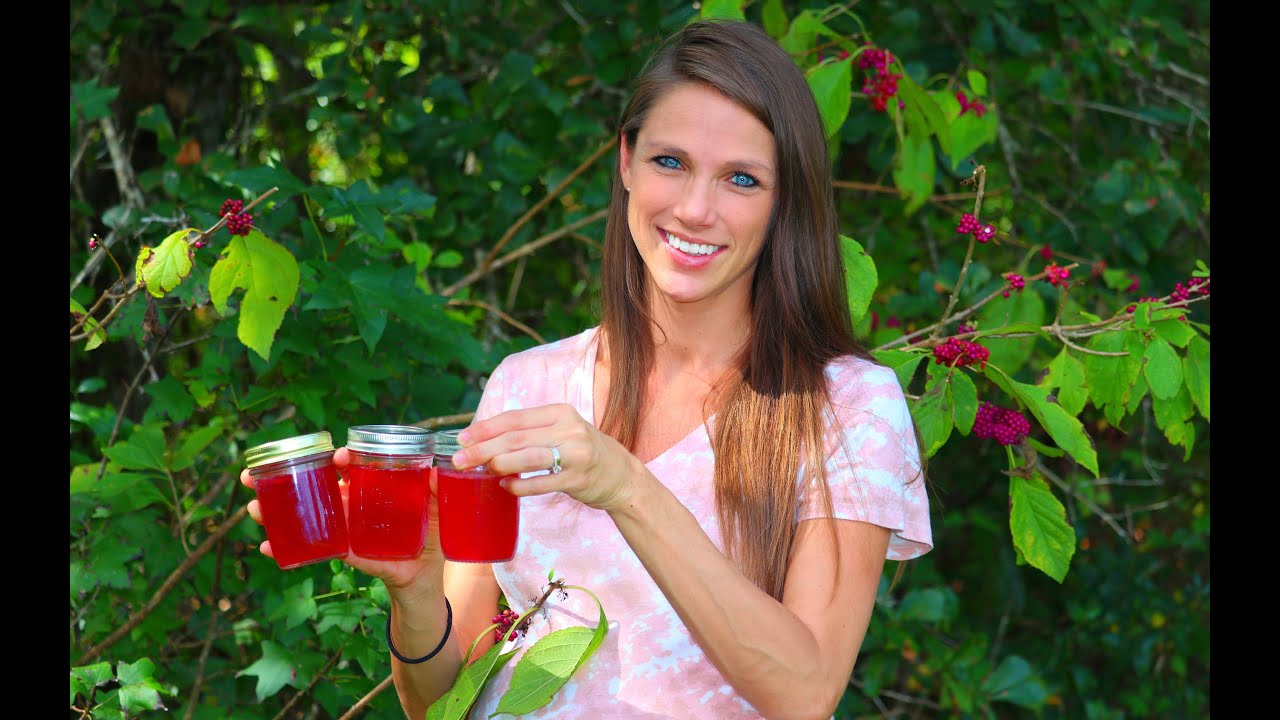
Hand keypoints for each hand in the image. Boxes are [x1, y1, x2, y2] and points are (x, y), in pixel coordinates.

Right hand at [240, 447, 445, 598]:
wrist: (425, 574)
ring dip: (272, 510)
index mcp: (368, 488)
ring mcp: (342, 527)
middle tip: (252, 474)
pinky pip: (310, 548)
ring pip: (302, 514)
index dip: (337, 457)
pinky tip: (266, 546)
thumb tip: (436, 471)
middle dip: (280, 476)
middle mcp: (349, 503)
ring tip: (252, 507)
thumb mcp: (436, 508)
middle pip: (312, 485)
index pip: (347, 466)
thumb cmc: (429, 533)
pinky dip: (285, 547)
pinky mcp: (341, 551)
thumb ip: (437, 489)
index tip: (338, 456)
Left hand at [451, 403, 643, 511]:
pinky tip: (507, 487)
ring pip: (529, 457)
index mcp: (560, 413)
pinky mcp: (579, 479)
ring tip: (481, 470)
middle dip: (483, 448)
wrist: (621, 474)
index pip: (515, 418)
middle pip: (516, 438)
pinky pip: (543, 483)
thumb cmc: (582, 451)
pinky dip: (521, 486)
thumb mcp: (561, 431)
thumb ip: (530, 433)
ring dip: (500, 464)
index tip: (462, 438)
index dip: (486, 428)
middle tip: (459, 459)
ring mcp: (576, 454)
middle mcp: (569, 429)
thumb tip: (484, 441)